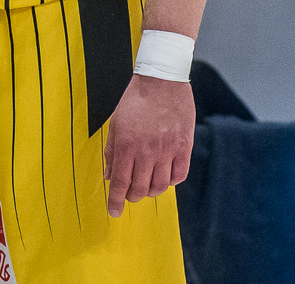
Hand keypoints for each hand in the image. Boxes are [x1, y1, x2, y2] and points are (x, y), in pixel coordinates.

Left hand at [102, 74, 194, 216]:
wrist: (162, 81)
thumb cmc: (135, 100)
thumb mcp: (115, 123)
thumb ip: (112, 151)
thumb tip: (109, 175)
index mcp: (126, 145)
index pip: (120, 182)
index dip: (115, 200)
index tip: (112, 212)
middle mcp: (147, 151)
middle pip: (140, 188)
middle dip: (132, 197)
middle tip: (129, 196)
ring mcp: (168, 150)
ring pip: (160, 185)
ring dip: (150, 191)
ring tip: (145, 187)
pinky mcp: (185, 147)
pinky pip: (179, 175)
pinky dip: (170, 181)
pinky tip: (163, 177)